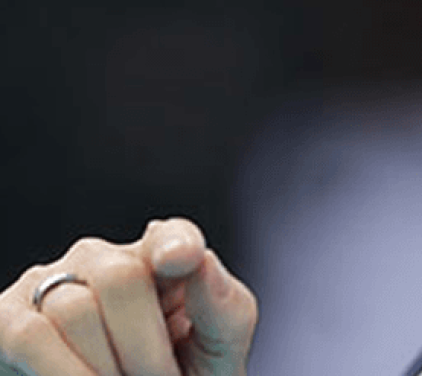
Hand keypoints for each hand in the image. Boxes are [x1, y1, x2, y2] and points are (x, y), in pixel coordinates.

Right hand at [0, 218, 257, 375]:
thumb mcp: (215, 354)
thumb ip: (224, 309)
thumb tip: (200, 260)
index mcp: (164, 261)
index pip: (173, 236)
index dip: (177, 243)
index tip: (182, 259)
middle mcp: (105, 260)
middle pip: (121, 276)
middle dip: (144, 347)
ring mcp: (52, 283)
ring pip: (74, 309)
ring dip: (106, 369)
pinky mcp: (9, 317)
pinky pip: (31, 335)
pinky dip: (62, 371)